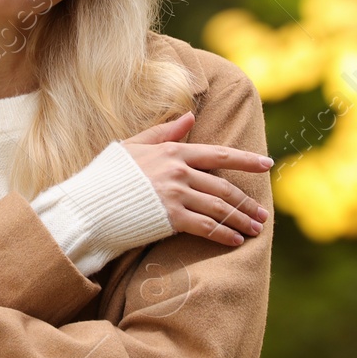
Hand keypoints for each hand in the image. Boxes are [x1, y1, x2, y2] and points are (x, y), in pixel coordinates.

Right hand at [121, 110, 272, 245]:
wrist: (88, 204)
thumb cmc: (107, 175)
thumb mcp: (133, 146)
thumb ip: (164, 133)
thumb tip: (190, 116)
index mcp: (172, 152)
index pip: (219, 154)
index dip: (246, 160)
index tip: (268, 165)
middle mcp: (178, 171)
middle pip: (223, 186)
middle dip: (247, 202)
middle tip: (262, 214)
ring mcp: (175, 194)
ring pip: (219, 207)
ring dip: (241, 219)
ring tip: (255, 229)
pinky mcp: (170, 217)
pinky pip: (206, 227)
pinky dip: (223, 234)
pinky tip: (235, 241)